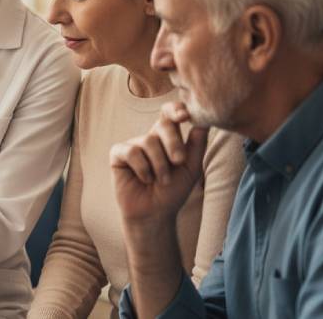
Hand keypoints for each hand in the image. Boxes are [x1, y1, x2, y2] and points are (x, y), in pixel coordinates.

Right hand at [110, 101, 208, 225]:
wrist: (155, 213)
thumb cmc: (173, 191)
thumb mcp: (191, 167)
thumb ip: (197, 144)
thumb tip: (204, 120)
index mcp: (167, 137)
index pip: (170, 114)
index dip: (175, 109)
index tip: (185, 115)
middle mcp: (149, 137)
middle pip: (163, 125)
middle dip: (174, 143)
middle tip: (179, 161)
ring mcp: (133, 144)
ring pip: (149, 141)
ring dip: (160, 165)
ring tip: (161, 180)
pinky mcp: (118, 154)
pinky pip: (131, 152)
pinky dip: (142, 168)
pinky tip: (144, 179)